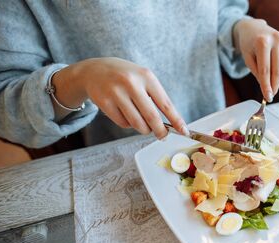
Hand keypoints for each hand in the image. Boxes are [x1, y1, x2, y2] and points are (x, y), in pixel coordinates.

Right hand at [52, 57, 187, 138]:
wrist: (94, 70)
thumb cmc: (125, 77)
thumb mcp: (142, 78)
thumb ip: (155, 97)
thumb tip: (171, 123)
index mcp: (146, 76)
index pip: (166, 104)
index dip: (176, 120)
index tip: (184, 131)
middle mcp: (131, 83)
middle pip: (151, 117)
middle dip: (160, 131)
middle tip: (163, 136)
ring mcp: (116, 93)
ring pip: (137, 123)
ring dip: (144, 129)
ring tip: (143, 124)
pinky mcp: (104, 102)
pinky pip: (123, 123)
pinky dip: (128, 125)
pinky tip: (125, 114)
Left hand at [233, 18, 278, 101]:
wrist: (253, 28)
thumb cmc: (248, 45)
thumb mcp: (247, 58)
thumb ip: (256, 73)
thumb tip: (268, 88)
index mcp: (262, 42)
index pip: (265, 70)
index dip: (266, 86)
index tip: (267, 97)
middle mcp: (276, 39)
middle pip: (277, 70)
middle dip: (274, 86)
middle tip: (270, 96)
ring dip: (275, 76)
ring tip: (265, 71)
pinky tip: (272, 61)